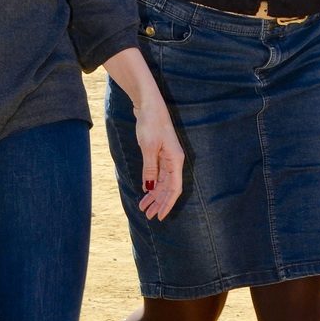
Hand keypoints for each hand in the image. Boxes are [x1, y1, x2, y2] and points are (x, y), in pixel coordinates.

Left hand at [133, 97, 183, 220]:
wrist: (148, 104)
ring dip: (153, 196)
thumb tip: (150, 188)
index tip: (160, 216)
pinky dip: (151, 184)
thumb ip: (150, 169)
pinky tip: (145, 192)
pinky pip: (157, 174)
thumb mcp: (148, 147)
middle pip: (169, 188)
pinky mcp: (159, 154)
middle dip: (159, 203)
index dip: (168, 203)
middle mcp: (174, 161)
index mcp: (175, 160)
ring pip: (162, 183)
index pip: (174, 188)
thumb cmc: (150, 123)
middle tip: (148, 216)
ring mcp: (167, 158)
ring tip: (143, 207)